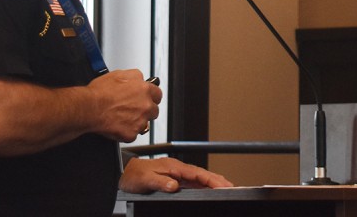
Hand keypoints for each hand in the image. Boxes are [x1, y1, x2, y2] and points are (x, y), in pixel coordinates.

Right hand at [87, 69, 162, 141]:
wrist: (90, 108)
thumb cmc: (100, 92)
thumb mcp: (119, 74)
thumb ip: (134, 77)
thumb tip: (139, 79)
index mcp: (144, 89)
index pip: (157, 94)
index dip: (151, 96)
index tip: (147, 98)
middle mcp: (145, 105)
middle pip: (154, 110)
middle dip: (146, 110)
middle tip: (133, 109)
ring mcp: (140, 121)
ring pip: (144, 123)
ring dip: (137, 121)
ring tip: (123, 118)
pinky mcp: (131, 134)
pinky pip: (132, 134)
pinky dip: (126, 131)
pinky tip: (117, 125)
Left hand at [119, 157, 233, 193]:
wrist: (124, 172)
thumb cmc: (133, 175)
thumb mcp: (146, 180)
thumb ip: (161, 182)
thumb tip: (175, 186)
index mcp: (174, 167)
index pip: (197, 173)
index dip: (212, 179)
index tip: (223, 184)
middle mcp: (177, 169)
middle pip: (202, 174)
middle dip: (218, 179)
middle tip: (232, 186)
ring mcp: (177, 173)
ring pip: (199, 177)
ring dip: (212, 182)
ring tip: (225, 188)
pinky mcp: (174, 178)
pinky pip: (192, 182)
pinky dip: (203, 185)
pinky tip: (208, 190)